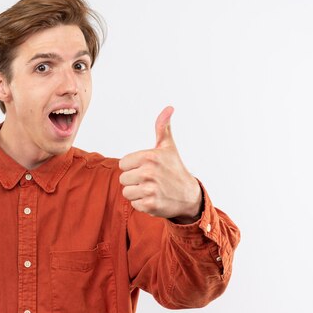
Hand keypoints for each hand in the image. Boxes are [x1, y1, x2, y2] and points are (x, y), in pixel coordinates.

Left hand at [119, 106, 201, 222]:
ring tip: (151, 189)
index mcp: (149, 156)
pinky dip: (142, 204)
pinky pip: (134, 204)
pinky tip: (154, 198)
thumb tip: (169, 108)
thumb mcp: (168, 147)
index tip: (146, 168)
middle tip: (150, 180)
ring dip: (137, 193)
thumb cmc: (175, 169)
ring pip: (126, 192)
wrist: (189, 195)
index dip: (133, 167)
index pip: (123, 164)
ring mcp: (150, 189)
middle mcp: (148, 172)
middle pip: (123, 179)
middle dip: (134, 181)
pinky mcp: (150, 205)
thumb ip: (162, 128)